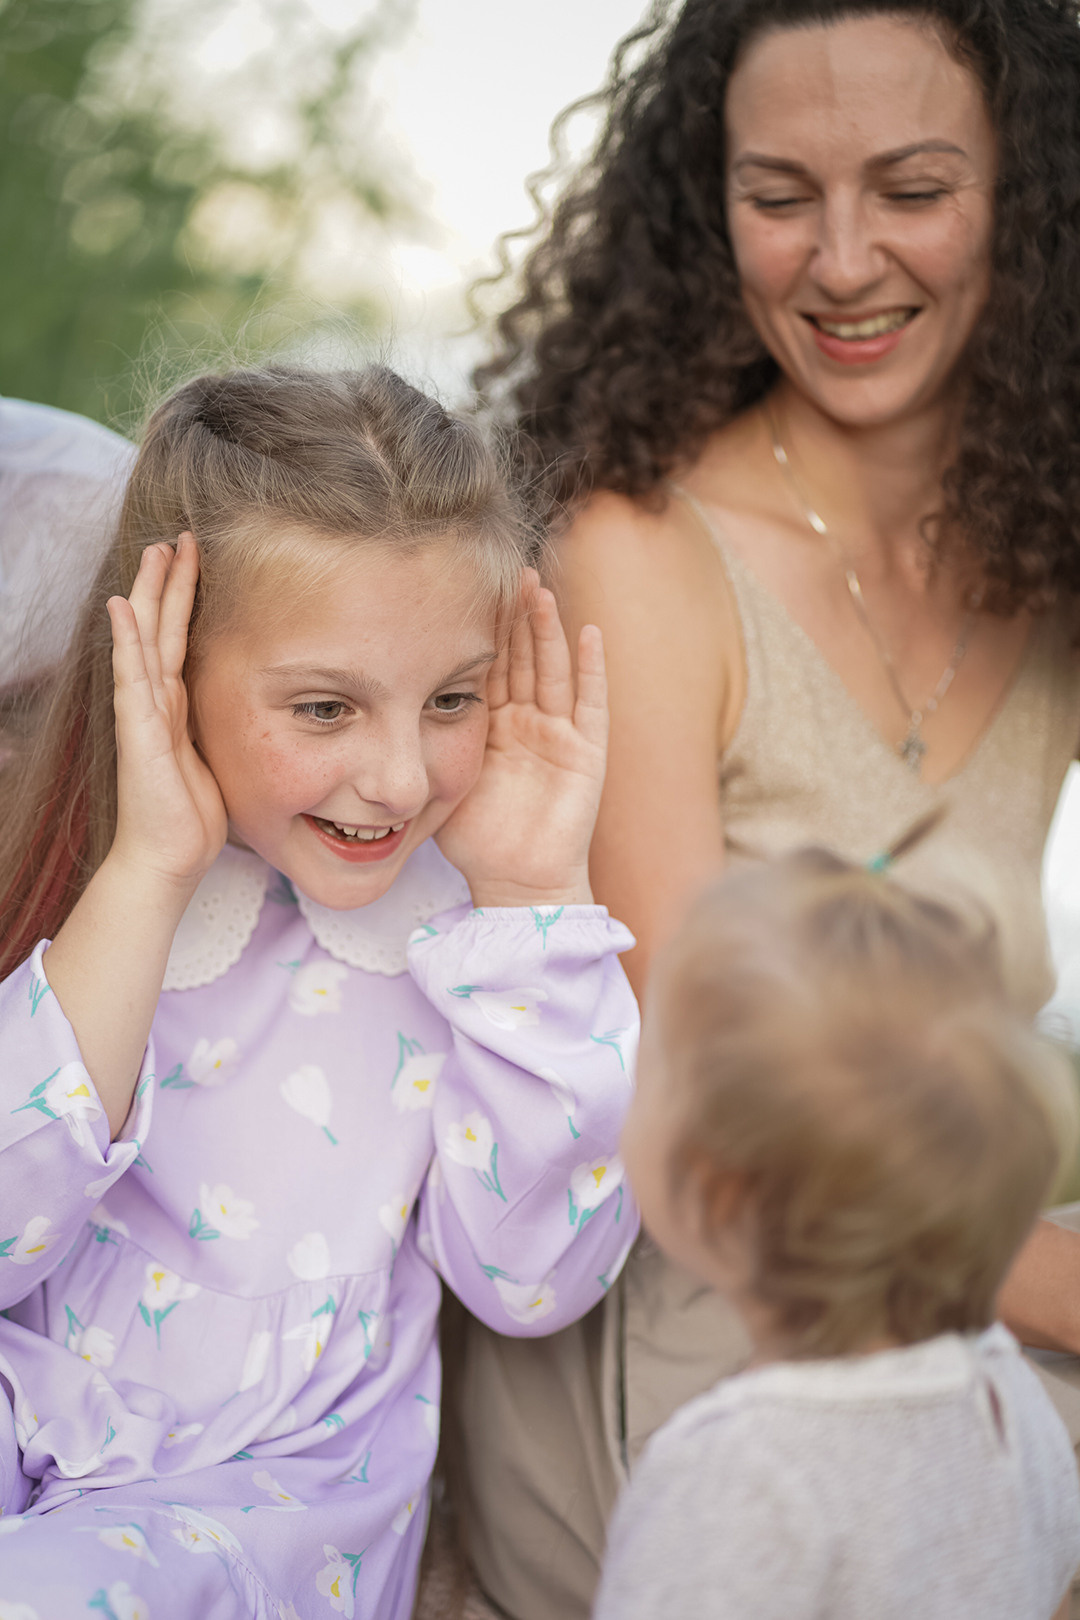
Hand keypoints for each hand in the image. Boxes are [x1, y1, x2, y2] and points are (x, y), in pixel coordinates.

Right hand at [106, 535, 227, 892]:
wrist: (167, 860)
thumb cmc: (191, 820)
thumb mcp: (217, 761)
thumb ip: (220, 731)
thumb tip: (250, 713)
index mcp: (175, 709)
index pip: (180, 642)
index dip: (187, 602)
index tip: (197, 563)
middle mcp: (155, 704)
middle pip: (160, 629)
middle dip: (168, 583)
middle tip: (177, 536)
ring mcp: (141, 715)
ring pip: (145, 640)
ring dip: (149, 595)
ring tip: (155, 551)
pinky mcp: (137, 732)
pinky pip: (130, 677)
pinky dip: (126, 640)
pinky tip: (121, 607)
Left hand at [436, 572, 606, 907]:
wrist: (514, 884)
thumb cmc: (476, 841)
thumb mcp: (441, 780)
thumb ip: (424, 744)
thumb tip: (372, 711)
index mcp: (493, 727)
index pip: (488, 666)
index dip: (481, 629)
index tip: (467, 587)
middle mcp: (528, 724)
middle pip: (523, 658)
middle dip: (516, 616)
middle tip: (507, 570)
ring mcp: (559, 736)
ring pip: (554, 670)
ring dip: (548, 629)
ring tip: (538, 588)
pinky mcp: (586, 754)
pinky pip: (591, 704)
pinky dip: (591, 669)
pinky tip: (587, 632)